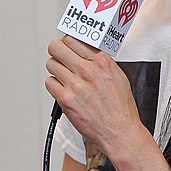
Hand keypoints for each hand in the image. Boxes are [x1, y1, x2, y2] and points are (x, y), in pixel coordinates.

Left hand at [46, 36, 143, 156]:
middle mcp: (88, 70)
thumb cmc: (121, 108)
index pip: (73, 39)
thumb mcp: (118, 76)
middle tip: (60, 58)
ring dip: (56, 69)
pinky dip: (54, 85)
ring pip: (51, 64)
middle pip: (56, 47)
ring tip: (64, 77)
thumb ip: (101, 62)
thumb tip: (86, 51)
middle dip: (57, 52)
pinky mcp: (66, 99)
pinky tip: (64, 90)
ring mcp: (75, 84)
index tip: (67, 46)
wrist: (119, 132)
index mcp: (102, 61)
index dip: (67, 43)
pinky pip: (49, 82)